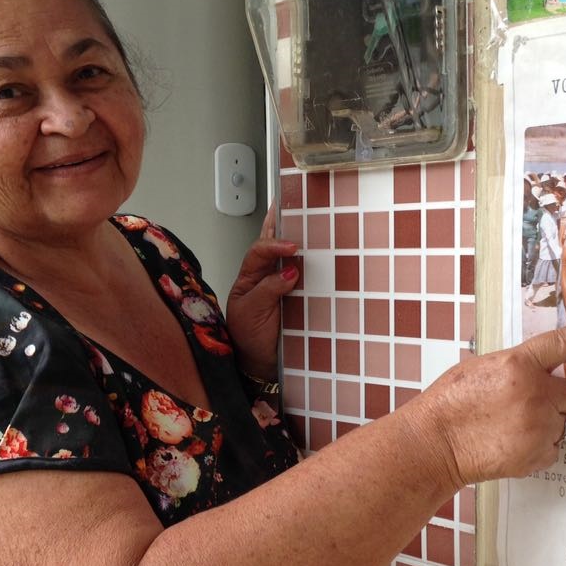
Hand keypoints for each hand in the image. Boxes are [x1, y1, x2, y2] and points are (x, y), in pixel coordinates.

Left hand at [225, 210, 299, 379]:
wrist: (260, 364)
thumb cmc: (249, 338)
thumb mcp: (251, 313)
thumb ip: (268, 290)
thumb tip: (290, 270)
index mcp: (248, 277)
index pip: (259, 252)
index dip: (274, 244)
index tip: (292, 247)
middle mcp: (265, 276)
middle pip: (270, 243)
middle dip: (279, 222)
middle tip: (289, 201)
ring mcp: (281, 285)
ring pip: (287, 256)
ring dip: (295, 236)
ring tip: (304, 215)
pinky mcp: (297, 297)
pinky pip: (303, 276)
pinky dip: (310, 262)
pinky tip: (317, 250)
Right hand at [405, 312, 565, 485]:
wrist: (434, 443)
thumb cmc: (452, 403)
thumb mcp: (484, 368)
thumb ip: (520, 367)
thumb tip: (546, 372)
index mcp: (518, 363)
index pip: (565, 342)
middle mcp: (535, 393)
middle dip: (558, 400)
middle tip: (527, 406)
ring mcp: (539, 426)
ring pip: (564, 423)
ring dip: (547, 424)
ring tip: (510, 427)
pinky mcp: (538, 454)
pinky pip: (555, 447)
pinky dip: (540, 446)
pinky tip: (512, 442)